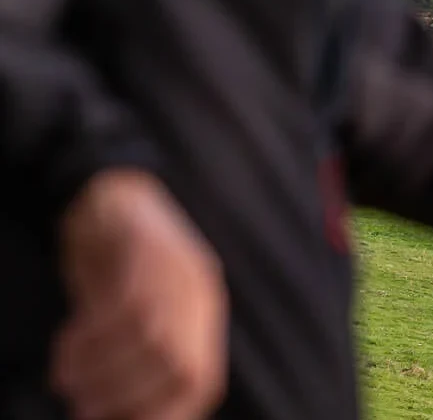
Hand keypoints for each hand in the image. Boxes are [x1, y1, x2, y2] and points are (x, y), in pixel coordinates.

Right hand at [52, 169, 227, 419]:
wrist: (111, 198)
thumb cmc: (116, 270)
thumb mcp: (137, 318)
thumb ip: (138, 361)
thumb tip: (111, 413)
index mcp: (203, 318)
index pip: (199, 383)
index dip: (159, 414)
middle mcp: (199, 296)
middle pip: (177, 366)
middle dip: (122, 397)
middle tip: (79, 406)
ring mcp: (177, 269)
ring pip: (148, 337)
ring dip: (99, 367)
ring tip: (65, 374)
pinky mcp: (145, 244)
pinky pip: (125, 302)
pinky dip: (91, 333)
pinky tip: (68, 339)